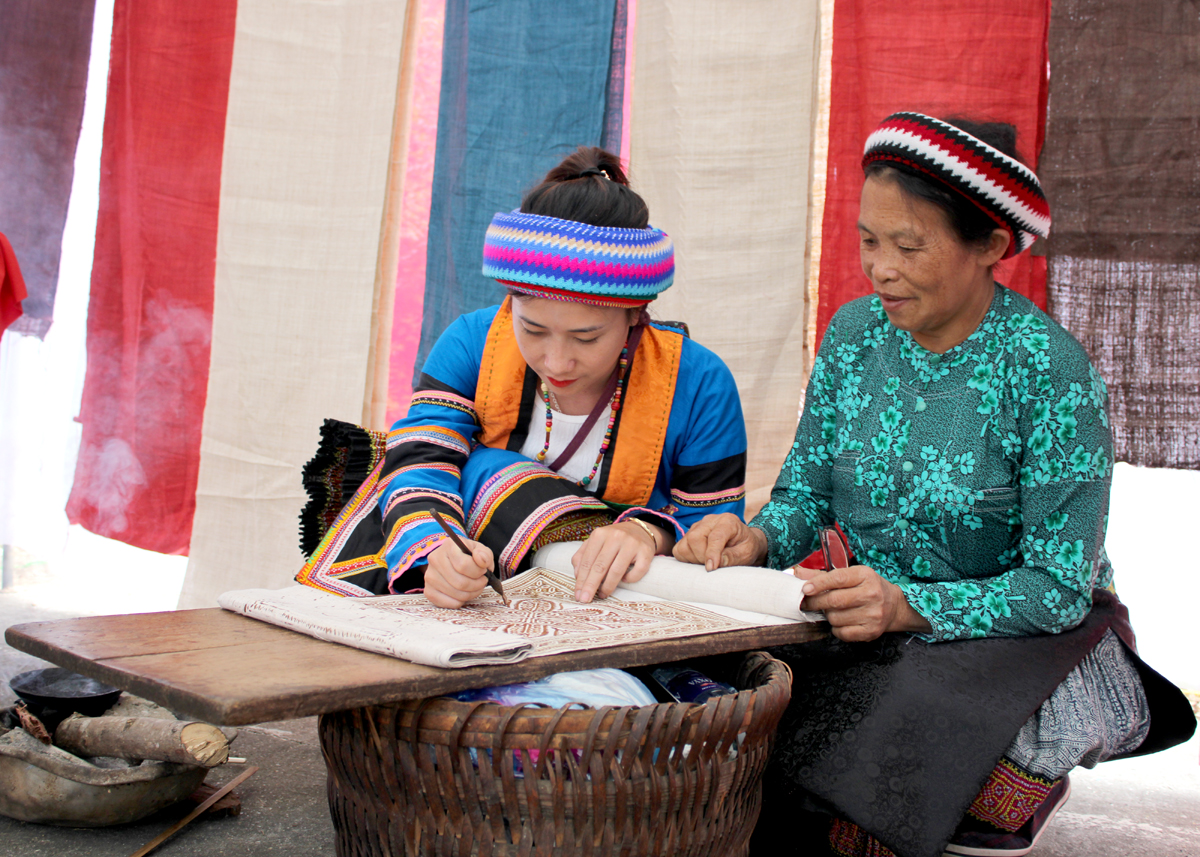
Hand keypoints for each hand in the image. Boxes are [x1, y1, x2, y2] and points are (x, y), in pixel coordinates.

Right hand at [423, 538, 493, 608]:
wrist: (452, 560)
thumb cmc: (468, 555)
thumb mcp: (479, 550)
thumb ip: (484, 554)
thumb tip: (481, 561)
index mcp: (449, 546)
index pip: (464, 565)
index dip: (478, 572)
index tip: (483, 571)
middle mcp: (435, 560)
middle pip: (460, 583)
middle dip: (477, 585)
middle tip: (482, 581)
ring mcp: (430, 576)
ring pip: (456, 594)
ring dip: (472, 593)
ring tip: (475, 586)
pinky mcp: (428, 591)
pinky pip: (449, 603)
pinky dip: (461, 601)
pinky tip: (464, 593)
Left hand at [571, 521, 660, 602]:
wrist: (640, 530)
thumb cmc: (613, 540)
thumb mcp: (596, 542)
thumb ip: (583, 555)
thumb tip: (577, 575)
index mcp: (600, 534)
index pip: (587, 561)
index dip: (581, 580)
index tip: (578, 594)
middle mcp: (616, 537)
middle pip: (600, 566)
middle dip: (591, 586)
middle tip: (585, 599)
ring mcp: (632, 544)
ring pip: (617, 570)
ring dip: (608, 586)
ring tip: (602, 595)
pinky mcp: (646, 552)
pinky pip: (637, 572)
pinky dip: (629, 579)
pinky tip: (624, 581)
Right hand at [672, 513, 767, 570]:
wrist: (744, 542)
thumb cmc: (746, 547)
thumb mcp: (746, 554)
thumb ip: (732, 558)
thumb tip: (713, 565)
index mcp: (727, 521)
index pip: (715, 537)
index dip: (711, 554)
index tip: (711, 569)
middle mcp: (710, 521)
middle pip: (694, 538)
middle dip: (701, 557)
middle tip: (713, 566)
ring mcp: (697, 527)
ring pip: (684, 544)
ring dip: (693, 559)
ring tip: (708, 562)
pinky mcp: (689, 535)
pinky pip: (679, 549)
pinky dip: (686, 558)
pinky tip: (699, 560)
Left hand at [800, 565, 931, 641]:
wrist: (894, 606)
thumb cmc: (866, 587)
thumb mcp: (850, 575)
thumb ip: (823, 575)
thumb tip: (797, 572)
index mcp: (865, 575)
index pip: (837, 578)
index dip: (818, 584)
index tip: (804, 589)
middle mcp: (872, 594)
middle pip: (834, 600)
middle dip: (815, 602)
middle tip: (806, 603)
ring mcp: (873, 614)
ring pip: (835, 618)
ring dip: (828, 615)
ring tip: (832, 611)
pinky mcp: (871, 631)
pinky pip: (843, 633)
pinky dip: (836, 629)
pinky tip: (841, 622)